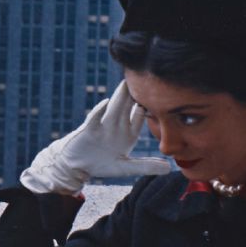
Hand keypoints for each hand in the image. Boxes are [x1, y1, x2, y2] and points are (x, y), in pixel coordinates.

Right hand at [20, 80, 170, 195]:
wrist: (77, 166)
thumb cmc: (101, 164)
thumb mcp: (126, 167)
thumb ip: (146, 166)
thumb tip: (169, 168)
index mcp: (127, 134)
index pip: (140, 117)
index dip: (150, 107)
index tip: (162, 96)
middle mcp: (116, 127)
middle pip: (127, 107)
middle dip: (135, 94)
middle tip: (145, 78)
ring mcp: (102, 126)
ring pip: (114, 109)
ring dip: (120, 97)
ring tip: (127, 84)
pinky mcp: (89, 130)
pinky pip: (95, 118)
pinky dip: (99, 111)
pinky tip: (106, 103)